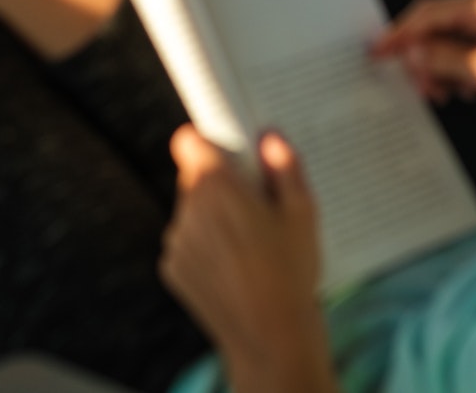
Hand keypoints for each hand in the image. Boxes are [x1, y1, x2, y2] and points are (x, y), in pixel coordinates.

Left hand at [161, 127, 337, 392]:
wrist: (271, 338)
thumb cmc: (291, 272)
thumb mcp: (302, 212)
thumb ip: (285, 166)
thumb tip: (270, 137)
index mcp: (216, 186)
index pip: (189, 141)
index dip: (208, 142)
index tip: (229, 153)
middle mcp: (188, 210)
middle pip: (193, 177)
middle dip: (218, 183)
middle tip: (253, 204)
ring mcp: (177, 243)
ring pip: (190, 212)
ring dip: (210, 217)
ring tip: (249, 244)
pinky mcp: (173, 270)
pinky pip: (186, 243)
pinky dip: (204, 247)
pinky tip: (235, 267)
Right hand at [374, 0, 475, 194]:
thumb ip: (446, 60)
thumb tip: (412, 53)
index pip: (430, 11)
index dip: (401, 32)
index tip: (379, 52)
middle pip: (434, 28)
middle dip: (421, 58)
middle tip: (417, 86)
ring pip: (442, 45)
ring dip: (435, 70)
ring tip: (442, 94)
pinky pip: (457, 57)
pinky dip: (451, 75)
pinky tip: (462, 92)